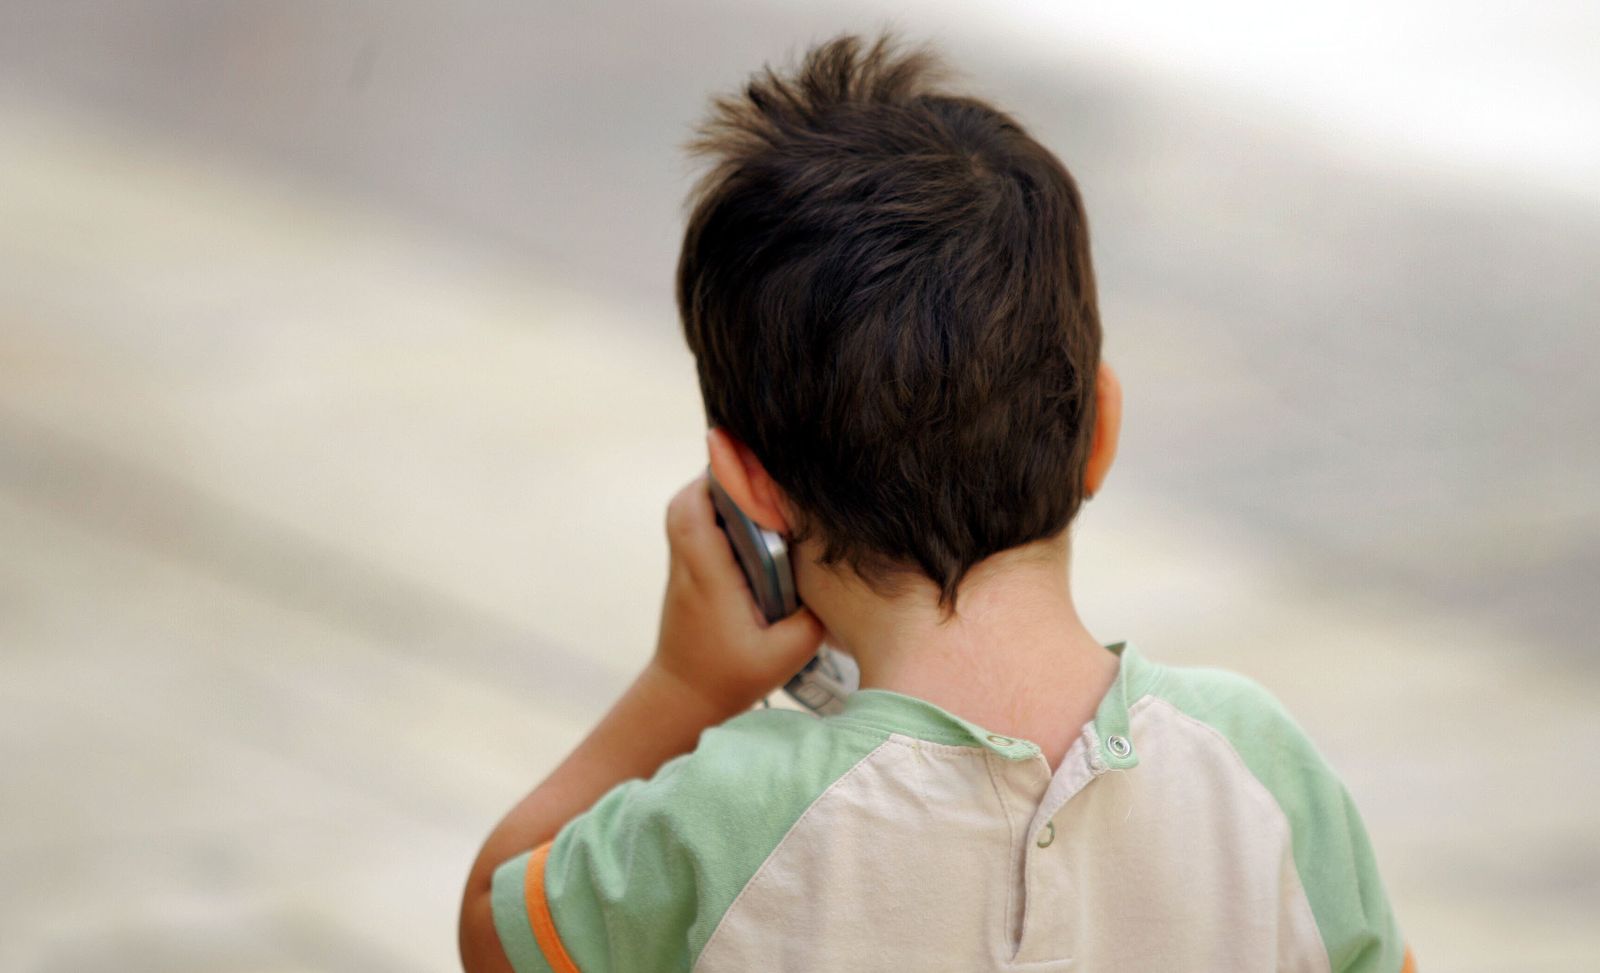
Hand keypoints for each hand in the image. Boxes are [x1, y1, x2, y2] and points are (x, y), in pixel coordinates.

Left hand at [651, 471, 825, 714]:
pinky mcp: (686, 573)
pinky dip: (715, 513)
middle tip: (765, 478)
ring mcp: (682, 567)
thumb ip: (813, 617)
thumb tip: (835, 576)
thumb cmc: (731, 677)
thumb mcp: (786, 655)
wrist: (684, 699)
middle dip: (722, 478)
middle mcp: (689, 564)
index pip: (698, 510)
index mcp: (710, 576)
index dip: (722, 480)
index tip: (759, 469)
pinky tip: (751, 523)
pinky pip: (693, 526)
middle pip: (688, 499)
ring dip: (718, 495)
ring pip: (687, 509)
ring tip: (761, 495)